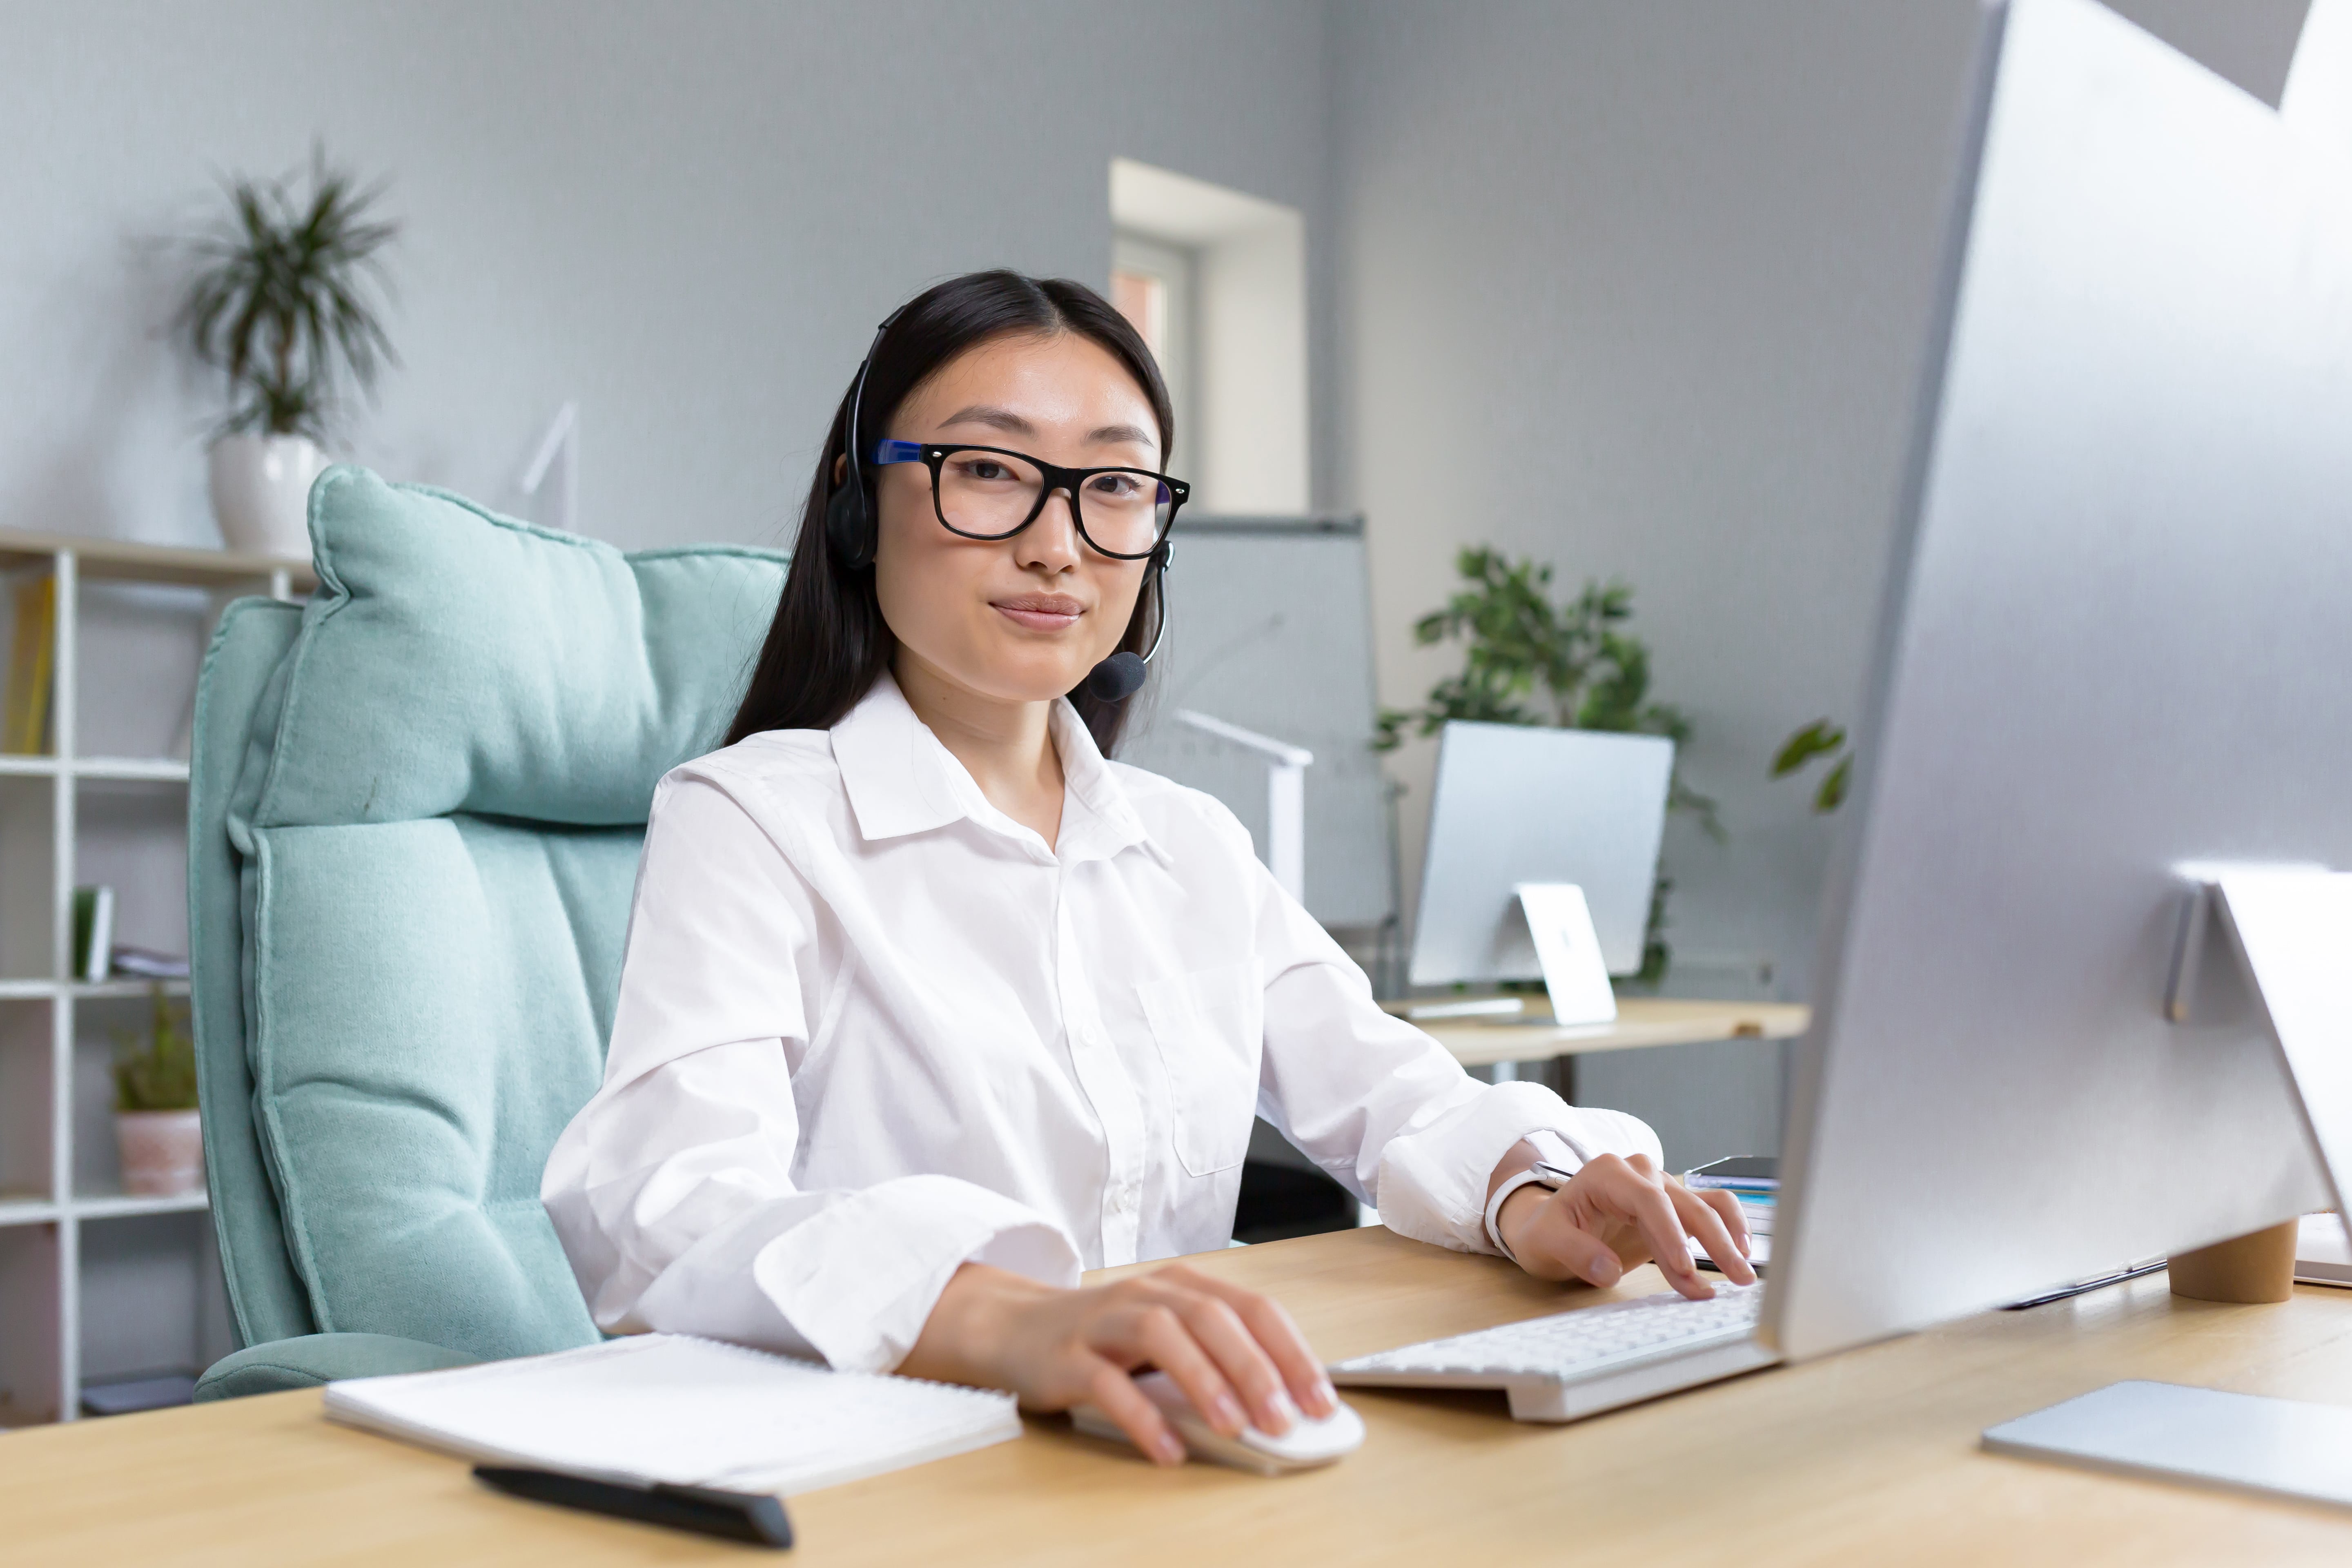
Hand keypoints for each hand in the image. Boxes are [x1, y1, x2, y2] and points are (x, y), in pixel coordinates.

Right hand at [897, 1261, 1337, 1465]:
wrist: (1016, 1328)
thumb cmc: (1108, 1339)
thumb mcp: (1168, 1335)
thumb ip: (1219, 1358)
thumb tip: (1286, 1403)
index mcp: (1183, 1286)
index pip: (1252, 1308)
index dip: (1292, 1352)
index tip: (1321, 1401)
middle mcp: (1148, 1293)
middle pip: (1212, 1316)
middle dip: (1255, 1368)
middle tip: (1284, 1419)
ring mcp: (1104, 1321)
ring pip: (1161, 1335)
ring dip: (1205, 1380)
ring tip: (1235, 1427)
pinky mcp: (1067, 1356)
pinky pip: (1107, 1382)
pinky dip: (1142, 1416)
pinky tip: (1168, 1449)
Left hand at [1495, 1151, 1755, 1299]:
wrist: (1549, 1226)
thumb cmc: (1546, 1232)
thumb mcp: (1544, 1243)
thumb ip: (1574, 1251)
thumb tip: (1608, 1269)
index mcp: (1606, 1174)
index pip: (1648, 1201)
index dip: (1670, 1234)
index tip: (1685, 1269)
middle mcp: (1639, 1173)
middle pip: (1684, 1204)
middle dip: (1712, 1244)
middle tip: (1734, 1280)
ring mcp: (1660, 1186)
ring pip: (1704, 1206)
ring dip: (1728, 1239)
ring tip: (1744, 1275)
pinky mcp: (1674, 1204)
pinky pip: (1711, 1207)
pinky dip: (1730, 1226)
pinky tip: (1743, 1252)